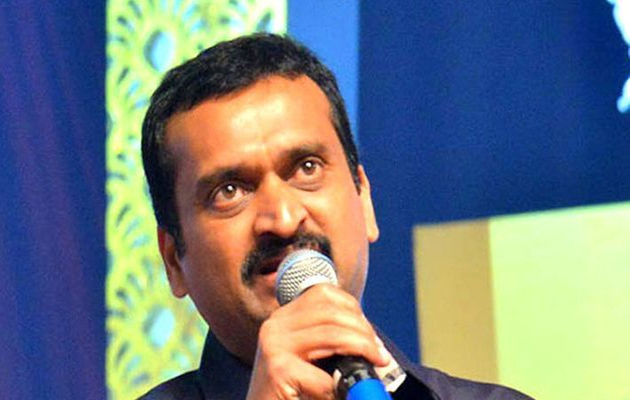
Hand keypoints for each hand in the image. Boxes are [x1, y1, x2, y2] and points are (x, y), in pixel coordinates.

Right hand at [245, 284, 391, 399]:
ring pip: (332, 333)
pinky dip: (340, 384)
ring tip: (375, 365)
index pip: (323, 293)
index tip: (370, 334)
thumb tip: (372, 340)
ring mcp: (274, 346)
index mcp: (284, 318)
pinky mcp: (278, 371)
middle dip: (363, 330)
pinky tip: (342, 392)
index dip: (352, 308)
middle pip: (330, 310)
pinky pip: (324, 374)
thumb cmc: (294, 392)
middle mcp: (275, 326)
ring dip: (362, 349)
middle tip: (379, 354)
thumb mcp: (311, 358)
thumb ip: (331, 341)